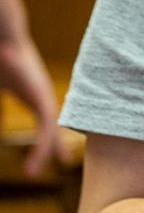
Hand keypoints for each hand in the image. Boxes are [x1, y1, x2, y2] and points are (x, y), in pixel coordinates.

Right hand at [0, 34, 67, 176]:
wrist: (3, 40)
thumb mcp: (0, 87)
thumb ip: (0, 112)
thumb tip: (1, 114)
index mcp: (33, 93)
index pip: (45, 119)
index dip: (50, 134)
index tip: (57, 149)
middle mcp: (43, 96)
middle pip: (53, 126)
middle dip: (57, 144)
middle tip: (66, 160)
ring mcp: (44, 97)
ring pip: (50, 131)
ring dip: (45, 152)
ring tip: (32, 173)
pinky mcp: (42, 98)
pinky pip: (46, 128)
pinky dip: (41, 147)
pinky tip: (36, 161)